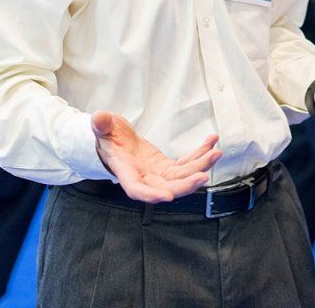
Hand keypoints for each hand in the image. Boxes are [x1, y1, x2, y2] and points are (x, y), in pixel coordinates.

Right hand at [91, 111, 221, 202]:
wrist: (115, 141)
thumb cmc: (107, 137)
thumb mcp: (102, 128)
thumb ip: (101, 125)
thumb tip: (99, 118)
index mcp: (126, 171)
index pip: (136, 189)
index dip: (151, 194)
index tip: (167, 196)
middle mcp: (144, 177)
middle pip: (166, 187)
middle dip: (186, 184)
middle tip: (203, 175)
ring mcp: (158, 173)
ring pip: (181, 177)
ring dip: (200, 166)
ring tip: (216, 153)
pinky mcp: (167, 167)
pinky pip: (186, 164)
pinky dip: (200, 154)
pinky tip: (211, 143)